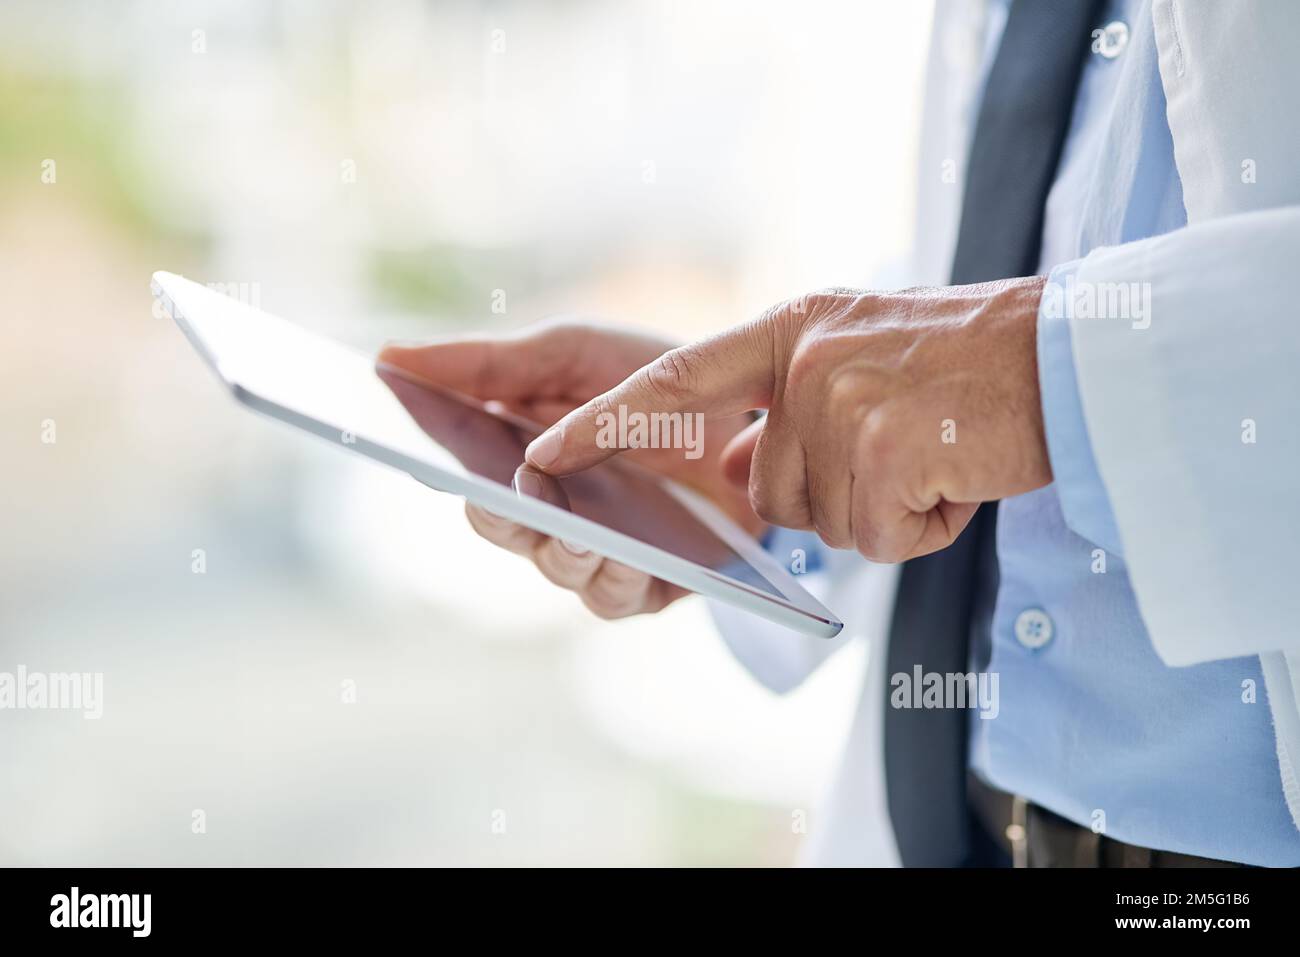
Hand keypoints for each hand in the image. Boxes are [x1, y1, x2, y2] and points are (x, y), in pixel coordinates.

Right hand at [378, 321, 761, 617]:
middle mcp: (553, 517)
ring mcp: (603, 554)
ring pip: (562, 568)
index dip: (433, 466)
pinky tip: (618, 552)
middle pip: (506, 530)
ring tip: (567, 526)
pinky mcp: (656, 583)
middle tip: (495, 494)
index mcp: (521, 461)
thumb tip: (388, 357)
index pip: (464, 474)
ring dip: (559, 548)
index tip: (410, 451)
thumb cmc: (654, 380)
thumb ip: (487, 363)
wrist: (759, 402)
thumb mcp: (570, 354)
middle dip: (499, 515)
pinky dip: (616, 573)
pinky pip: (622, 593)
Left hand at [522, 279, 1051, 562]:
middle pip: (768, 490)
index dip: (605, 422)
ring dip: (884, 509)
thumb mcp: (859, 361)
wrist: (1075, 355)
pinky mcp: (884, 451)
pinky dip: (924, 526)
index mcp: (791, 329)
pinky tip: (957, 475)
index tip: (541, 455)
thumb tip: (729, 472)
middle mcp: (803, 359)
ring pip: (822, 521)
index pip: (673, 379)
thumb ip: (783, 411)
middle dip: (833, 496)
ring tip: (938, 454)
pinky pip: (877, 537)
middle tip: (907, 447)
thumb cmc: (971, 365)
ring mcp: (840, 403)